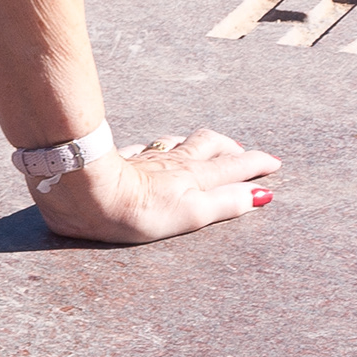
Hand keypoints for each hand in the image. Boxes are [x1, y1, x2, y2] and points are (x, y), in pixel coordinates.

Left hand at [33, 129, 279, 245]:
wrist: (83, 191)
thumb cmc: (137, 209)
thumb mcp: (191, 213)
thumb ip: (226, 203)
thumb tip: (259, 195)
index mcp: (193, 176)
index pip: (233, 166)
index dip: (255, 165)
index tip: (274, 163)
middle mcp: (172, 162)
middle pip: (208, 145)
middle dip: (229, 148)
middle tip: (241, 153)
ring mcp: (144, 159)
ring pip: (175, 143)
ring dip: (194, 143)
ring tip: (202, 147)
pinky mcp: (117, 160)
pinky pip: (141, 150)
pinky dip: (152, 150)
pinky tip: (146, 151)